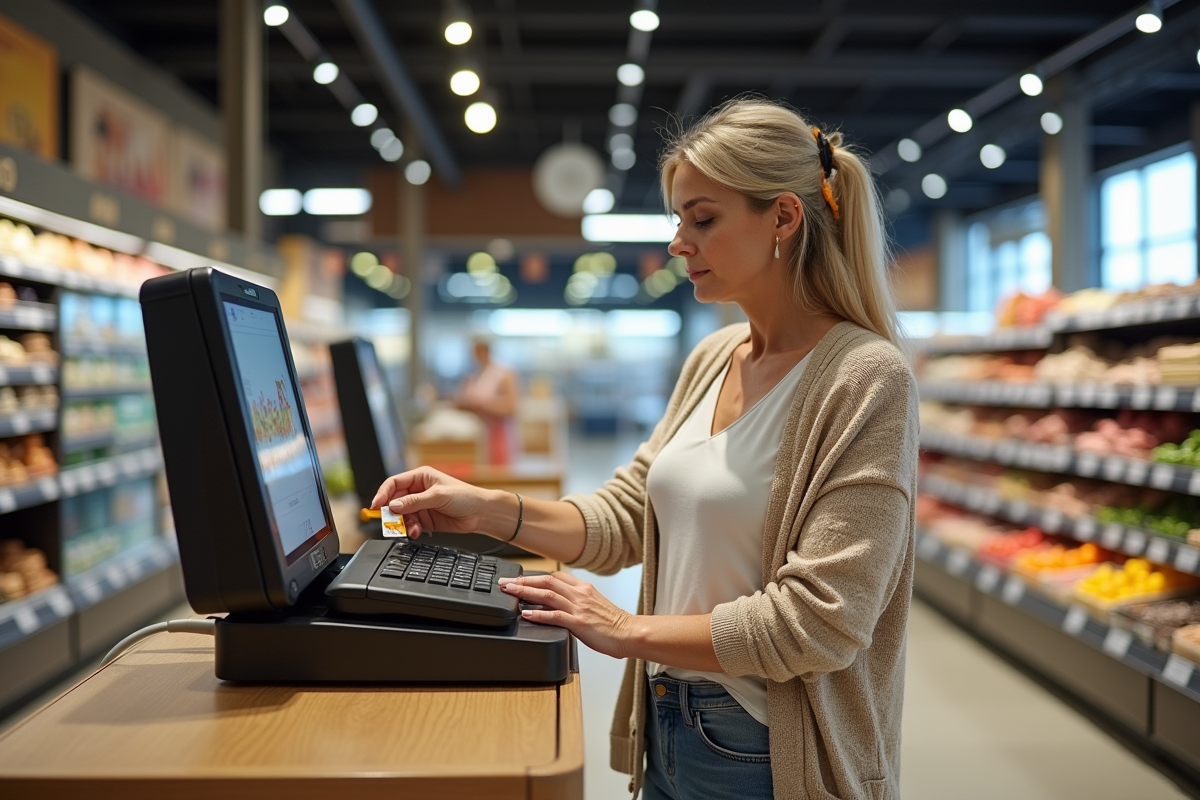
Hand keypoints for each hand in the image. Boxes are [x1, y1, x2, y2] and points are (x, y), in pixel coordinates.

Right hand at [371, 467, 493, 539]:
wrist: (481, 513)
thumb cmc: (465, 496)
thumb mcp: (438, 496)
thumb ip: (414, 501)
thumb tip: (394, 506)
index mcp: (420, 477)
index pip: (394, 483)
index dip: (383, 494)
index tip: (376, 506)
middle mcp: (418, 491)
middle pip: (395, 501)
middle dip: (391, 512)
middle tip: (389, 521)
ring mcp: (421, 506)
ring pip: (401, 515)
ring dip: (402, 523)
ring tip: (409, 528)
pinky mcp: (425, 520)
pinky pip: (410, 525)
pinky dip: (410, 529)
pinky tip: (415, 531)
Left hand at [499, 572, 633, 657]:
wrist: (630, 633)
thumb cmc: (614, 624)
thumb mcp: (594, 605)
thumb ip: (578, 601)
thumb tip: (560, 605)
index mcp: (584, 588)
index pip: (555, 576)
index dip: (535, 576)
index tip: (520, 579)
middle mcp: (580, 594)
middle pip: (546, 581)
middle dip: (523, 580)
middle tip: (505, 582)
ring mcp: (579, 607)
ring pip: (547, 594)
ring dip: (525, 592)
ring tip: (509, 592)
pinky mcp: (579, 623)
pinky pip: (555, 615)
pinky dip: (538, 613)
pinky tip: (526, 613)